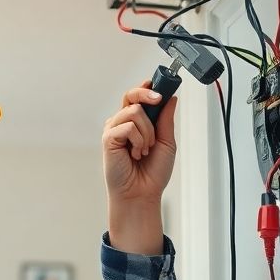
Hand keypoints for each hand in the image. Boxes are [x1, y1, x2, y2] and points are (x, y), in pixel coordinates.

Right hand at [102, 83, 178, 205]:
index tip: (159, 85)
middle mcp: (124, 123)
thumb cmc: (152, 172)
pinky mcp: (109, 138)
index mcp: (137, 122)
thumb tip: (171, 97)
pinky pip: (128, 126)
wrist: (142, 193)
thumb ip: (166, 120)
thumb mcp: (167, 142)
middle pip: (131, 94)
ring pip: (134, 111)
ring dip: (147, 131)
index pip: (139, 96)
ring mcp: (115, 129)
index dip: (148, 87)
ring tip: (145, 149)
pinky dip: (138, 140)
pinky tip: (136, 154)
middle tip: (158, 100)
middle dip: (146, 94)